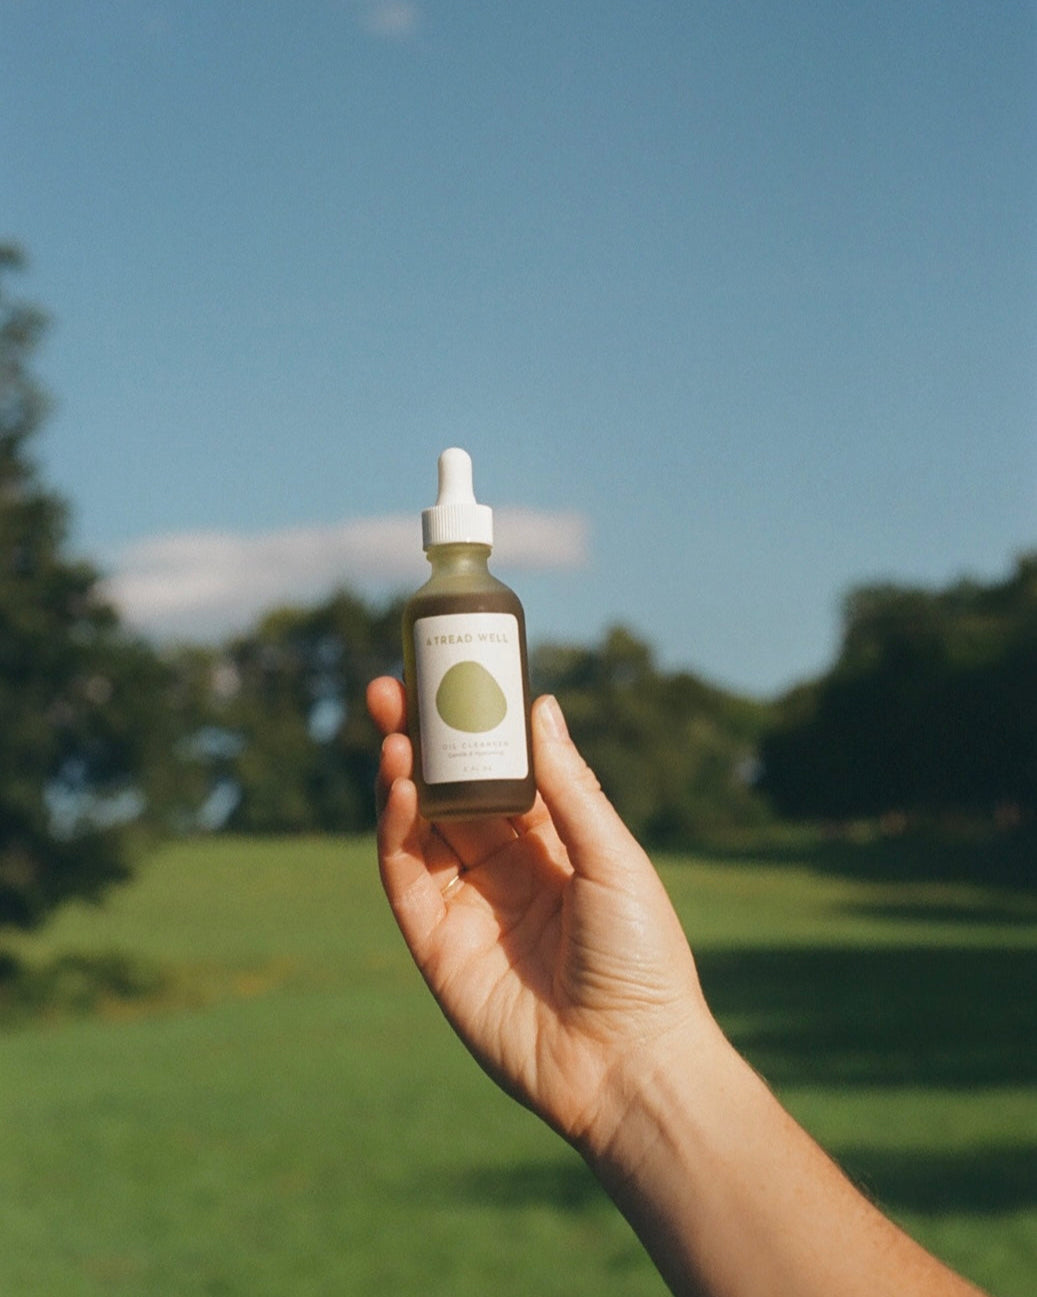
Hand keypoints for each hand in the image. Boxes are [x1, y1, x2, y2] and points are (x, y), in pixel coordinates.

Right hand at [366, 677, 716, 1152]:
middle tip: (392, 689)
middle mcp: (505, 867)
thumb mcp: (612, 858)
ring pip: (419, 826)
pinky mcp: (436, 944)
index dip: (472, 726)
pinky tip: (401, 787)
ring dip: (401, 776)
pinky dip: (395, 830)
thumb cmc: (642, 958)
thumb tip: (541, 705)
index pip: (500, 770)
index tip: (451, 677)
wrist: (628, 1063)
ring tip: (392, 728)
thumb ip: (568, 786)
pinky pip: (406, 876)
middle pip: (449, 790)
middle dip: (420, 741)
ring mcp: (467, 905)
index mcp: (553, 843)